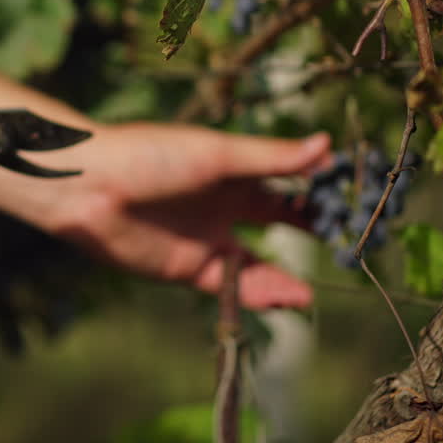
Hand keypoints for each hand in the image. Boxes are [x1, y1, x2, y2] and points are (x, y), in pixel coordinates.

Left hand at [43, 124, 329, 308]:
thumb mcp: (216, 155)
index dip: (316, 190)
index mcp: (231, 169)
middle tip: (344, 248)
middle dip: (308, 235)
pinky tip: (288, 297)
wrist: (90, 188)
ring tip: (311, 293)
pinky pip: (231, 286)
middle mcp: (222, 204)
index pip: (284, 180)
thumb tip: (327, 145)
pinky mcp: (187, 269)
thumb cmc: (150, 155)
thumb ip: (270, 159)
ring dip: (284, 278)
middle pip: (276, 222)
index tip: (352, 200)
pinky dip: (259, 294)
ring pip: (256, 263)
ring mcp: (206, 238)